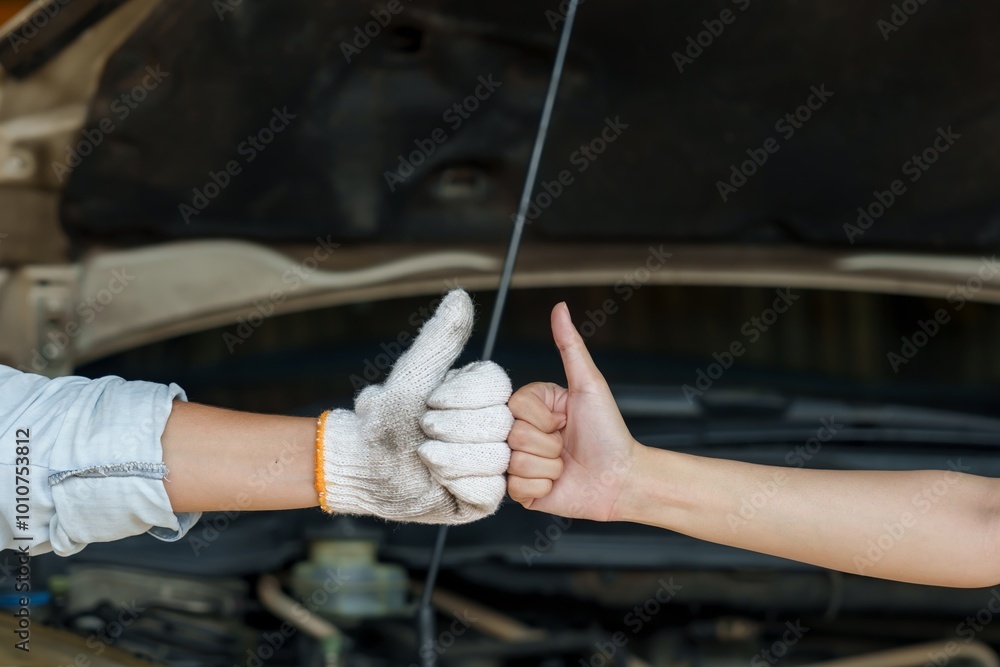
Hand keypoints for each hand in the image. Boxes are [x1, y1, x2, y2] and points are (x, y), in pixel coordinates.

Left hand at [317, 290, 512, 523]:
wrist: (361, 467)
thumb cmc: (383, 419)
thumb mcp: (411, 379)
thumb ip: (439, 341)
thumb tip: (459, 296)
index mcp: (479, 395)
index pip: (498, 386)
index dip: (461, 396)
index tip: (430, 402)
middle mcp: (492, 426)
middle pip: (499, 422)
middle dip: (450, 429)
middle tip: (423, 432)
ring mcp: (491, 463)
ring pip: (496, 458)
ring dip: (448, 459)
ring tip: (425, 457)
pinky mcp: (484, 496)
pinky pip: (488, 490)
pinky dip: (456, 486)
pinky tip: (438, 482)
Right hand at [506, 302, 641, 521]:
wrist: (622, 479)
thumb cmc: (609, 432)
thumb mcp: (589, 385)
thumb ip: (570, 346)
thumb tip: (560, 308)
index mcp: (533, 407)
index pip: (515, 406)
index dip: (543, 417)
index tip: (564, 420)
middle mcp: (522, 433)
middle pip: (512, 435)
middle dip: (547, 443)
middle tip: (566, 445)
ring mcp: (520, 463)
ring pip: (514, 462)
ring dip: (548, 466)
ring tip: (565, 465)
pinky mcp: (522, 493)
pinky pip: (516, 488)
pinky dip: (542, 487)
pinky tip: (557, 483)